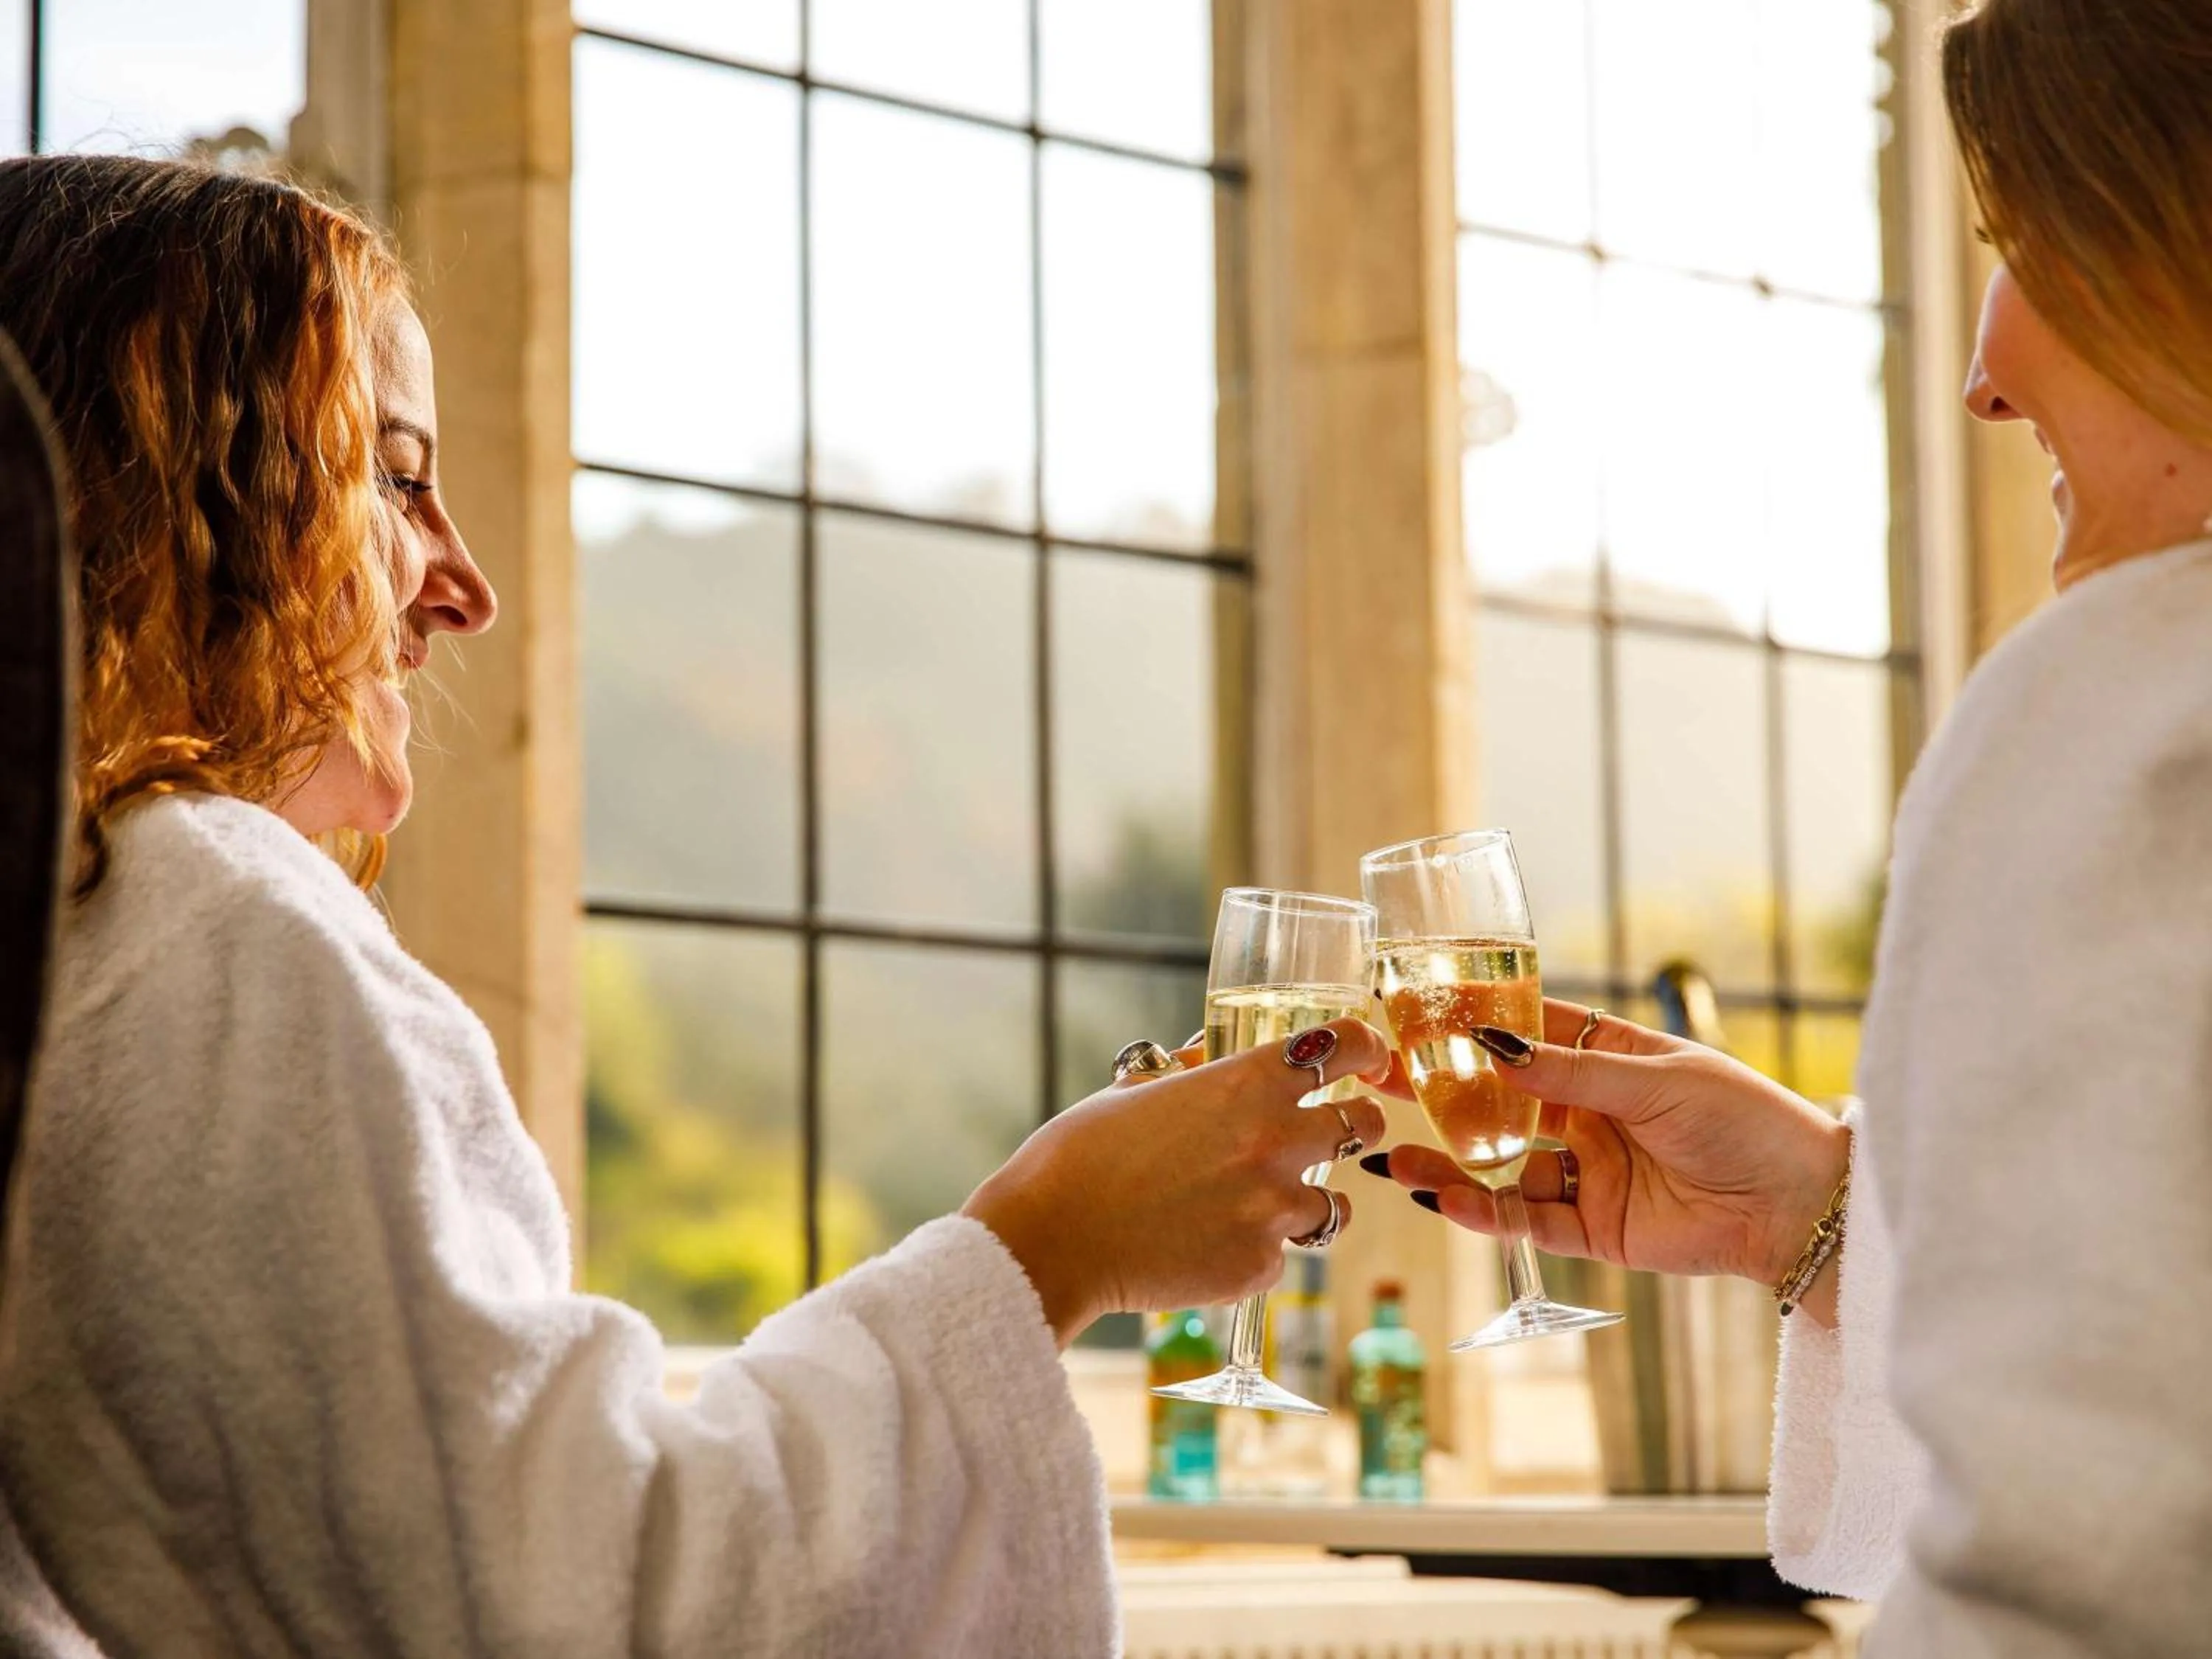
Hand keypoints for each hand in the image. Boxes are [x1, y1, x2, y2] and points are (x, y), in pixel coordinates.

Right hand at [963, 1018, 1392, 1346]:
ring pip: (1334, 1204)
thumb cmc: (1078, 1156)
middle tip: (1333, 1131)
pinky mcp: (1259, 1267)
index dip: (1365, 1048)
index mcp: (1245, 1083)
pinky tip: (1206, 1245)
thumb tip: (1203, 1059)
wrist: (1052, 1239)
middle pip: (1362, 1125)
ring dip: (1306, 1200)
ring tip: (1256, 1204)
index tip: (1367, 1056)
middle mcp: (1275, 1142)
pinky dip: (1255, 1250)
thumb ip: (1185, 1075)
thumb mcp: (1132, 1091)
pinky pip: (1280, 1256)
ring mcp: (1273, 1210)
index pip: (1344, 1046)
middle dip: (1353, 1125)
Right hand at [1366, 1001, 1848, 1302]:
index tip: (1413, 1018)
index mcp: (1608, 1060)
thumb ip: (1570, 1072)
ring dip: (1448, 1165)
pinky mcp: (1594, 1227)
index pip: (1526, 1035)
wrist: (1800, 1204)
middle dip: (1440, 1098)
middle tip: (1379, 1088)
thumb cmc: (1745, 1120)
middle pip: (1499, 1103)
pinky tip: (1445, 1200)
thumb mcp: (1655, 1079)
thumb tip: (1493, 1047)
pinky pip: (1526, 1220)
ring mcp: (1588, 1171)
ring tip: (1392, 1159)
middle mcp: (1589, 1113)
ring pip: (1500, 1168)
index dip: (1471, 1028)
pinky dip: (1485, 1213)